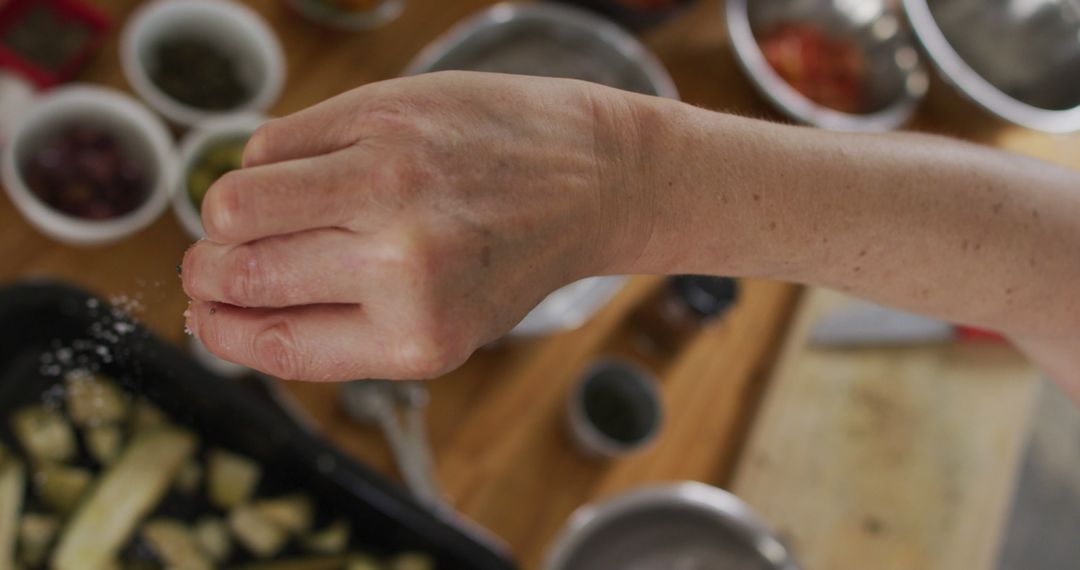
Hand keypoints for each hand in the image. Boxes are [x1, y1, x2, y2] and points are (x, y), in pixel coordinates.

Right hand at [181, 72, 653, 380]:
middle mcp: (399, 266)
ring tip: (248, 216)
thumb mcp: (443, 327)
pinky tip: (306, 169)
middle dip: (207, 273)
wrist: (590, 176)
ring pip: (235, 203)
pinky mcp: (384, 116)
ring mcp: (389, 183)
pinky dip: (270, 161)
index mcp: (414, 338)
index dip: (219, 333)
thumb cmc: (512, 254)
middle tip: (212, 263)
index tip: (205, 318)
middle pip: (239, 273)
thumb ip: (342, 331)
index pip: (272, 344)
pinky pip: (272, 143)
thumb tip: (225, 316)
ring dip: (224, 216)